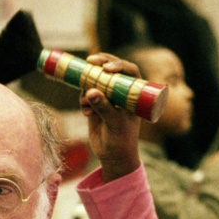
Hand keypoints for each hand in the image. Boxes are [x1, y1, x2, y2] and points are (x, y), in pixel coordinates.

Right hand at [80, 53, 141, 181]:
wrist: (113, 156)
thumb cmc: (121, 140)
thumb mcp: (114, 123)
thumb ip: (104, 107)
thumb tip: (90, 91)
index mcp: (135, 93)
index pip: (130, 71)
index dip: (118, 64)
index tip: (106, 68)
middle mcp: (122, 92)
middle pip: (111, 70)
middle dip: (100, 65)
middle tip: (90, 61)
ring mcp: (109, 97)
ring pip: (95, 81)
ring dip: (88, 88)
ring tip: (87, 105)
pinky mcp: (96, 104)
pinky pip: (86, 94)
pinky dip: (83, 101)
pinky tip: (87, 114)